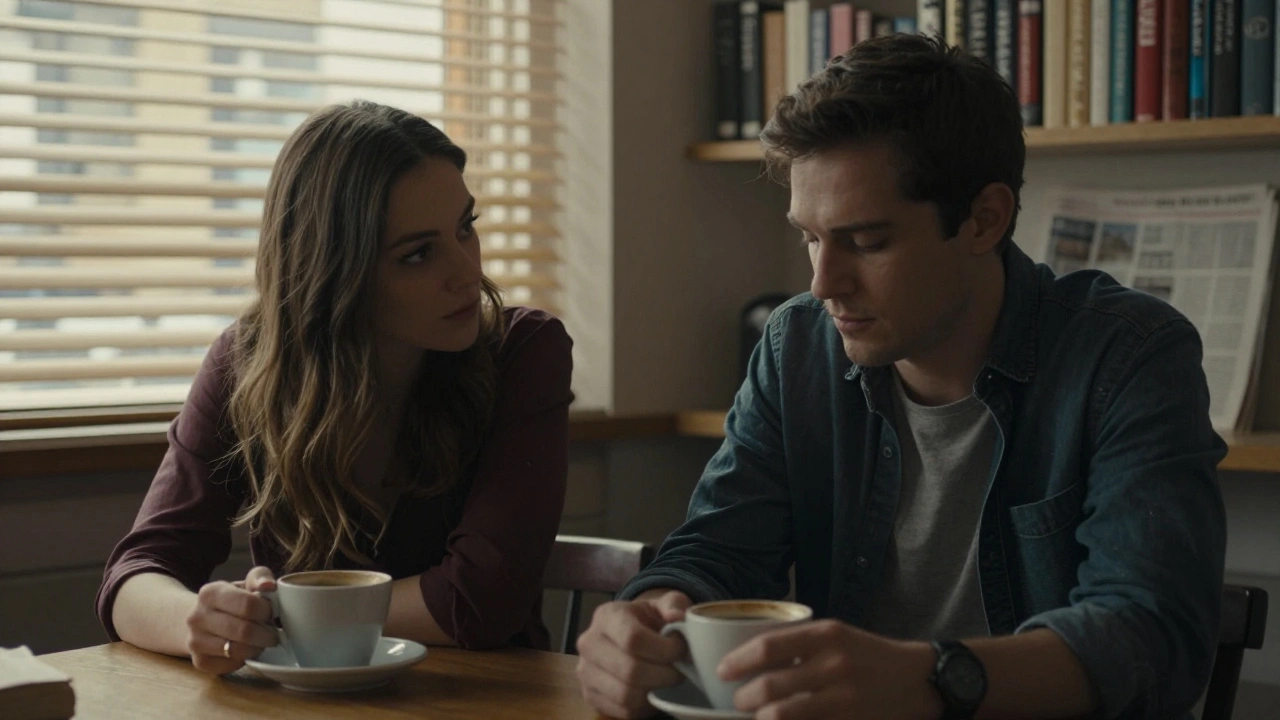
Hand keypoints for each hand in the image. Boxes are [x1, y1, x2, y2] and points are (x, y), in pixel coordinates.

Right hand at [185, 566, 277, 674]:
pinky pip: (231, 665)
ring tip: (261, 641)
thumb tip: (269, 586)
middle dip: (266, 634)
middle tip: (273, 633)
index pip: (248, 604)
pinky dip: (245, 660)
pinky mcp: (200, 662)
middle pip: (244, 631)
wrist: (200, 620)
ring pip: (238, 650)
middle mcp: (197, 617)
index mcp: (210, 593)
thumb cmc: (231, 601)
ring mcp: (195, 641)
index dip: (267, 611)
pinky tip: (246, 650)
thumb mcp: (244, 583)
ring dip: (257, 648)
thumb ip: (260, 577)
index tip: (272, 613)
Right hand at [575, 590, 691, 718]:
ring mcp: (586, 672)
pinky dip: (645, 706)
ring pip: (627, 695)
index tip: (681, 650)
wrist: (631, 636)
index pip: (633, 639)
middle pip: (630, 670)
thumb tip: (677, 617)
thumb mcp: (665, 604)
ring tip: (667, 679)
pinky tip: (654, 691)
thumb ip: (674, 605)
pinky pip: (623, 711)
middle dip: (665, 674)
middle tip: (680, 670)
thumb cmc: (650, 620)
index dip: (665, 649)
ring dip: (656, 691)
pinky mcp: (590, 696)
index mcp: (607, 616)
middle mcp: (589, 643)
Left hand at [718, 619, 941, 719]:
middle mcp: (834, 665)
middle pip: (770, 687)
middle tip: (737, 701)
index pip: (768, 647)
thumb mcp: (837, 634)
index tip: (721, 670)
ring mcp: (843, 698)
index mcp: (827, 635)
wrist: (919, 680)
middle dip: (744, 698)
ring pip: (782, 716)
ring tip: (756, 717)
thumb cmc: (870, 655)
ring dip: (760, 719)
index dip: (737, 661)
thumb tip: (748, 654)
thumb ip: (799, 642)